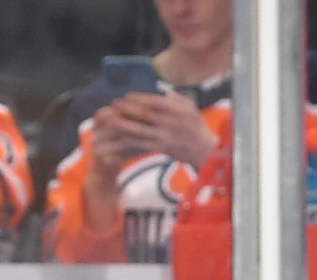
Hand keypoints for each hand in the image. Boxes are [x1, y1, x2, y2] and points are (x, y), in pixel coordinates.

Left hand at [100, 93, 218, 170]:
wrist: (205, 150)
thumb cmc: (197, 127)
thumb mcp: (190, 107)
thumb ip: (176, 98)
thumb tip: (164, 93)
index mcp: (175, 110)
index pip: (152, 101)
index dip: (137, 98)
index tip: (125, 95)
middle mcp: (169, 123)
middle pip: (143, 114)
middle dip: (127, 109)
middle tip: (114, 104)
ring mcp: (164, 136)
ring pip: (140, 130)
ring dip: (124, 125)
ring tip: (111, 120)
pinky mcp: (161, 148)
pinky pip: (142, 144)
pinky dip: (130, 141)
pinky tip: (120, 137)